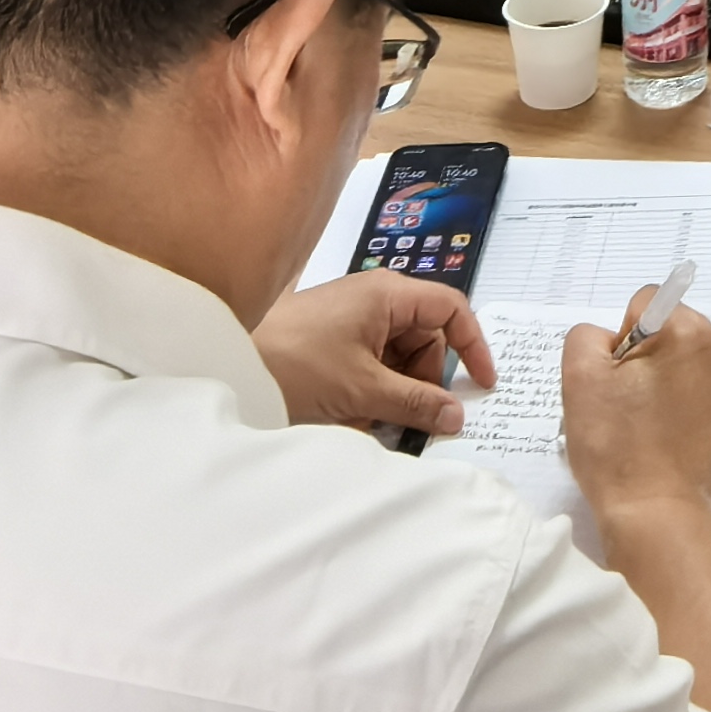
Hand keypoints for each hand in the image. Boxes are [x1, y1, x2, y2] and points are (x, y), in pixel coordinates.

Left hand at [254, 270, 496, 432]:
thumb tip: (457, 416)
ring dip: (395, 390)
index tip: (482, 385)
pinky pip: (373, 362)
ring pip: (399, 356)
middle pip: (426, 338)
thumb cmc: (296, 364)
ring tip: (370, 417)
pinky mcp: (335, 337)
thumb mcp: (363, 390)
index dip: (473, 345)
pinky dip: (373, 389)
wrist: (228, 364)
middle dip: (423, 379)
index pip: (451, 309)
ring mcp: (354, 317)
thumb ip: (415, 402)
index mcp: (388, 294)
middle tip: (408, 415)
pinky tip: (353, 413)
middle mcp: (375, 298)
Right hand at [561, 295, 710, 523]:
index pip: (642, 306)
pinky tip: (659, 437)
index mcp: (692, 332)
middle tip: (625, 408)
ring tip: (642, 426)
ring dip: (657, 382)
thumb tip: (613, 341)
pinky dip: (674, 403)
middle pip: (664, 332)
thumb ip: (588, 336)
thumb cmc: (619, 449)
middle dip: (640, 360)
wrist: (658, 517)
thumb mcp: (581, 378)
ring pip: (679, 361)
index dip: (618, 343)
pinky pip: (694, 388)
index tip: (617, 384)